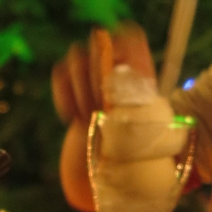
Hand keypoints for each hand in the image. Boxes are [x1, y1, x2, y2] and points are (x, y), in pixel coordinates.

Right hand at [53, 24, 154, 211]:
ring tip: (88, 116)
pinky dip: (63, 96)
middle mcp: (115, 71)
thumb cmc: (140, 157)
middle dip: (95, 74)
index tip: (116, 77)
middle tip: (101, 105)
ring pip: (75, 57)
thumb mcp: (152, 131)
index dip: (120, 47)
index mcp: (140, 74)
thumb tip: (123, 81)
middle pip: (99, 44)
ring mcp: (89, 80)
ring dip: (79, 87)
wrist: (113, 175)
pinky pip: (59, 76)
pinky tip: (73, 118)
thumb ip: (142, 104)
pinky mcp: (69, 92)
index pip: (131, 36)